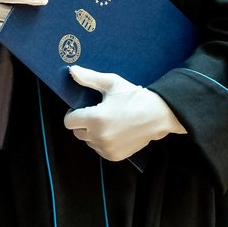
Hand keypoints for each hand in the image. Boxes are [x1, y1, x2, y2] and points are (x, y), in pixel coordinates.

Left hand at [62, 66, 185, 160]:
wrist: (158, 115)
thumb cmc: (134, 96)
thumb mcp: (112, 83)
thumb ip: (89, 78)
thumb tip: (71, 70)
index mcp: (95, 118)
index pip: (69, 121)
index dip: (73, 113)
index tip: (84, 108)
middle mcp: (99, 136)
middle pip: (77, 132)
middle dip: (83, 122)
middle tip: (98, 113)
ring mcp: (107, 148)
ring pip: (88, 141)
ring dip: (92, 133)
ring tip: (109, 122)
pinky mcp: (114, 156)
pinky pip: (99, 149)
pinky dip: (102, 142)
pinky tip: (114, 131)